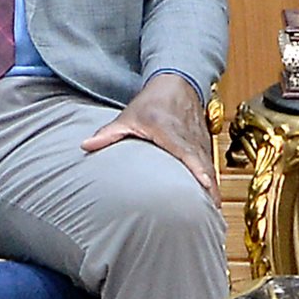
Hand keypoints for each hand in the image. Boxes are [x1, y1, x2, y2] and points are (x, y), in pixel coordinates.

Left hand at [82, 74, 218, 206]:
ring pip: (210, 166)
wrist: (178, 83)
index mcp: (170, 131)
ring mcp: (200, 140)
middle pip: (204, 165)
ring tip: (212, 214)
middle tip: (210, 215)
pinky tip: (212, 199)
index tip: (204, 185)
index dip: (198, 169)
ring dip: (213, 188)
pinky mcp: (205, 143)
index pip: (187, 152)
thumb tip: (85, 146)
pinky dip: (212, 181)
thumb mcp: (129, 116)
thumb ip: (109, 134)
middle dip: (210, 189)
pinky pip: (210, 164)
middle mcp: (189, 137)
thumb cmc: (153, 101)